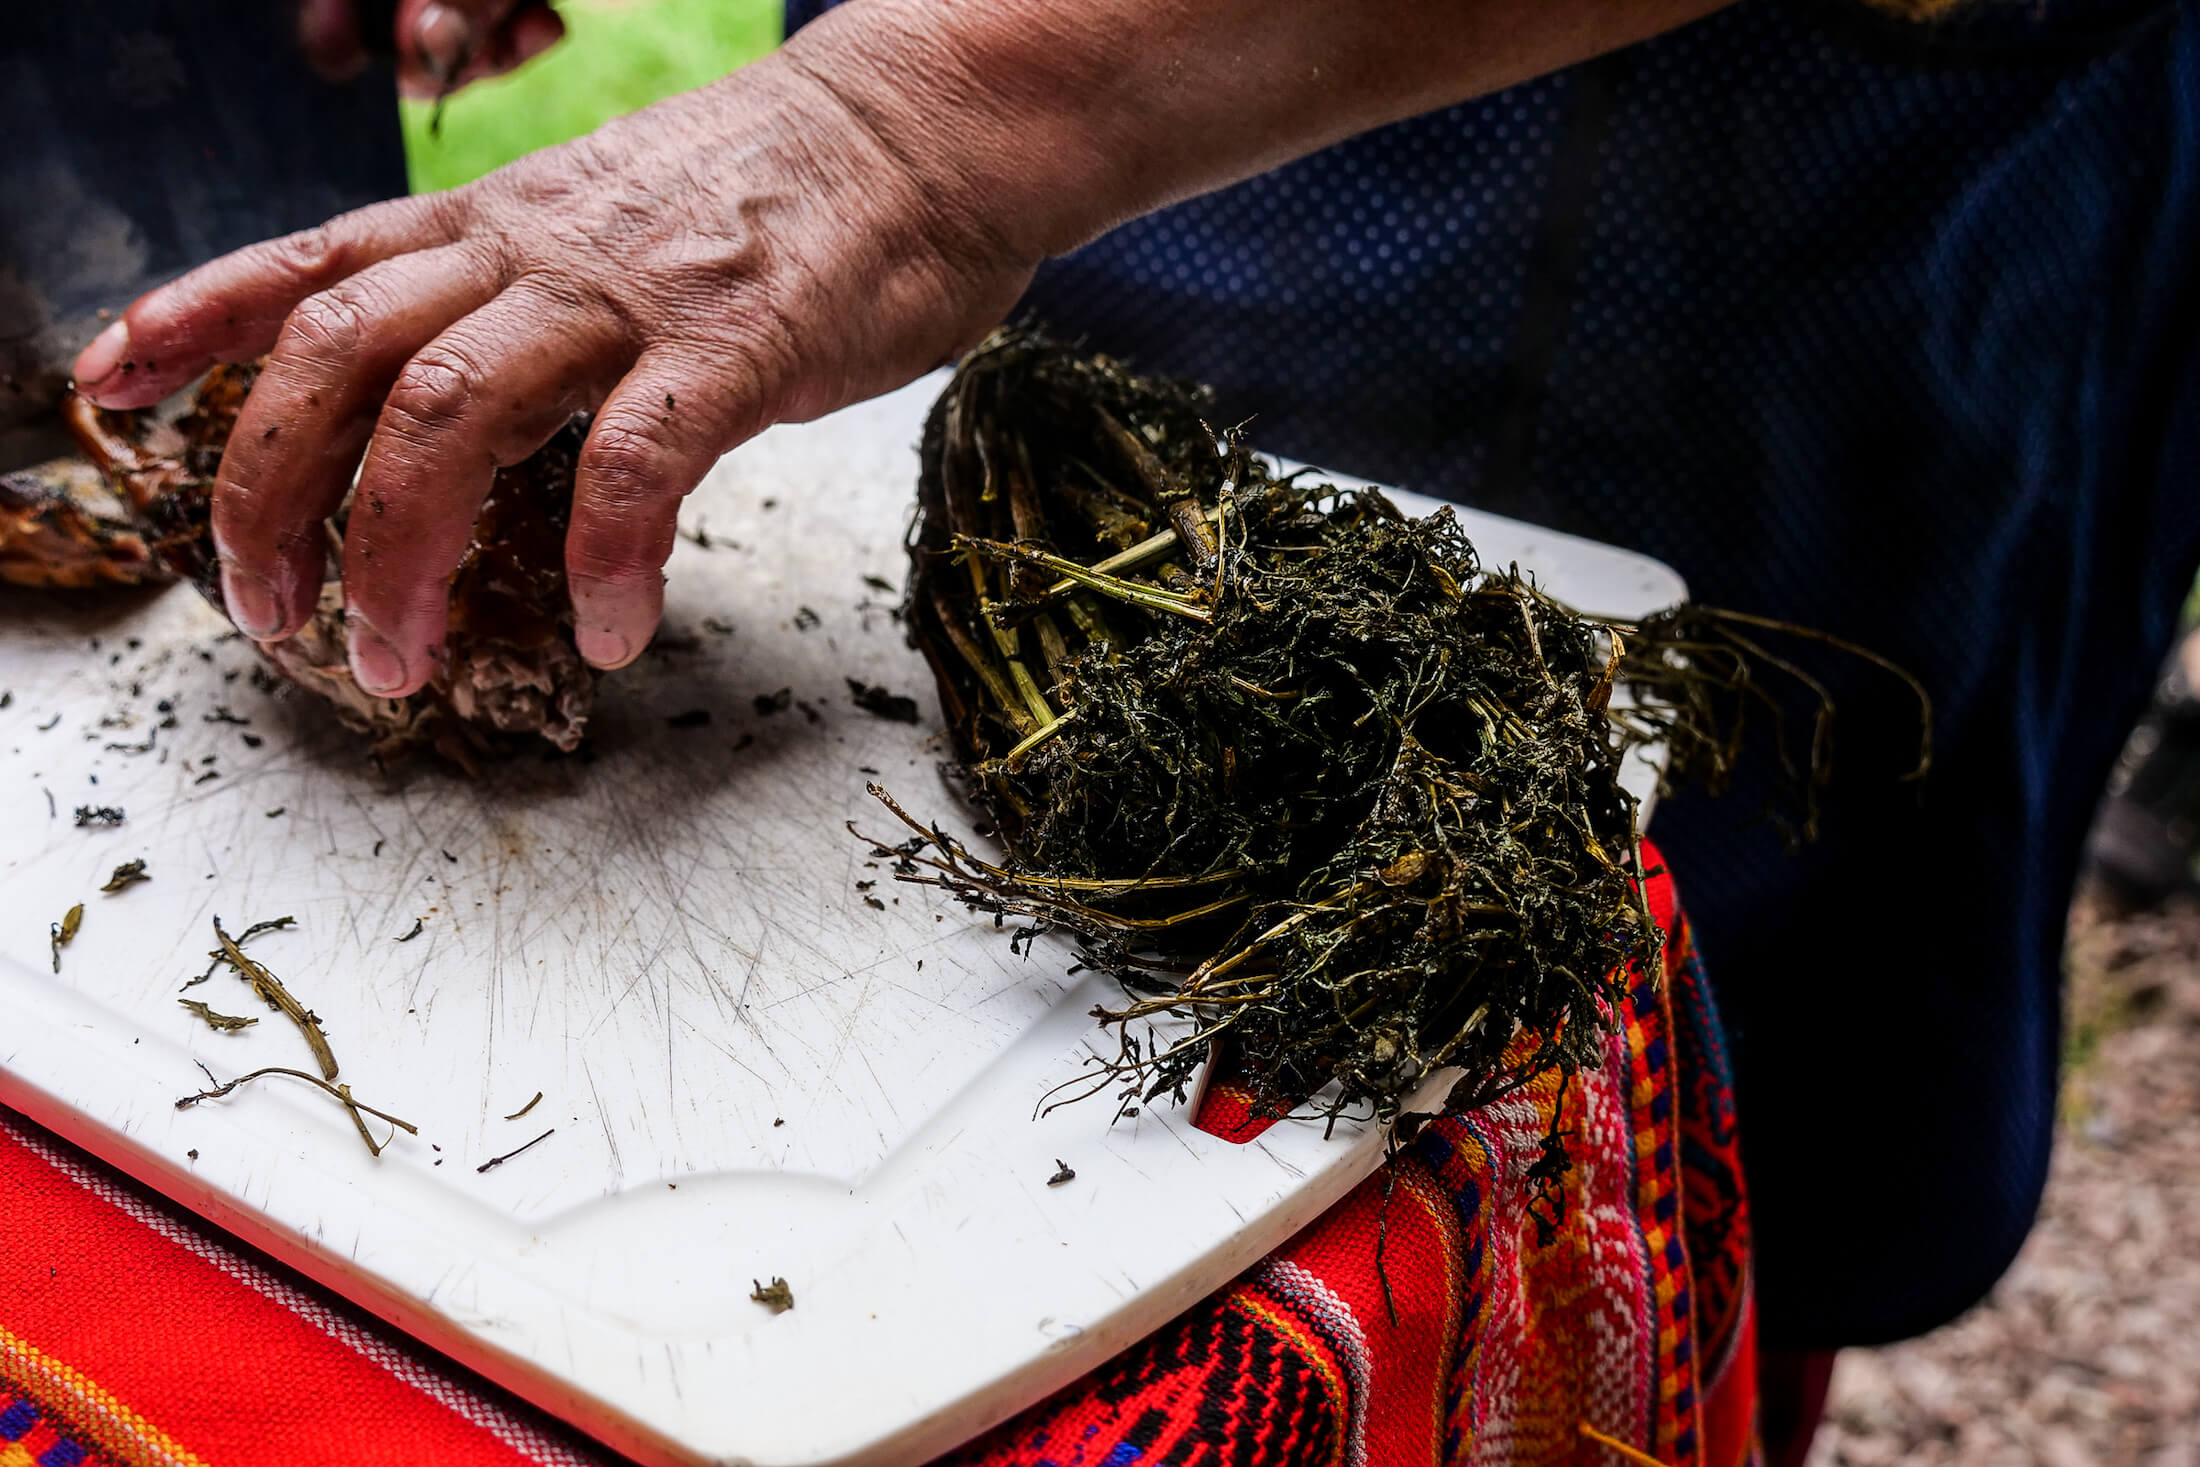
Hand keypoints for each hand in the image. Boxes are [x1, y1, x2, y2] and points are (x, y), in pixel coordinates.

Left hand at [75, 0, 1726, 698]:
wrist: (927, 126)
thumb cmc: (779, 200)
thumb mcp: (615, 229)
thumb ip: (529, 308)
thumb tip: (471, 426)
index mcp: (497, 223)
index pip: (306, 263)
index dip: (192, 323)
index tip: (108, 391)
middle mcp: (534, 249)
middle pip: (338, 360)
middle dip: (269, 495)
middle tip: (265, 617)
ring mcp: (630, 291)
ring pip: (450, 413)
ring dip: (398, 551)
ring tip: (395, 659)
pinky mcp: (740, 342)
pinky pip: (644, 462)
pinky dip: (614, 556)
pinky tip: (618, 633)